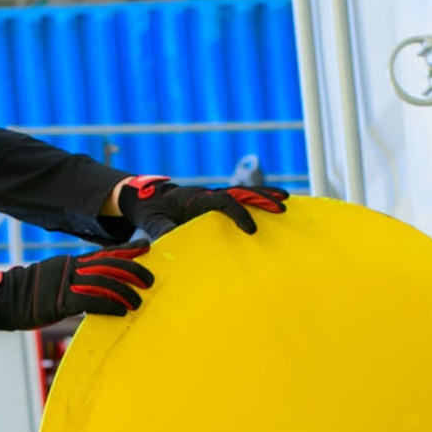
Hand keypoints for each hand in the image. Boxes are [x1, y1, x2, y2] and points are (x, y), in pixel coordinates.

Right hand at [0, 245, 154, 330]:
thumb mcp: (54, 281)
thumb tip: (91, 288)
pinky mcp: (61, 301)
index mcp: (71, 263)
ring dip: (125, 291)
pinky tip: (122, 311)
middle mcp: (71, 268)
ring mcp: (66, 283)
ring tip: (139, 301)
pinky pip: (91, 300)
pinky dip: (109, 305)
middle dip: (132, 270)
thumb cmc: (29, 294)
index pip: (104, 253)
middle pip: (109, 265)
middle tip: (150, 279)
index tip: (146, 247)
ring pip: (103, 282)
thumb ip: (74, 282)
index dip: (126, 250)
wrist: (4, 298)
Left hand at [116, 174, 288, 236]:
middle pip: (239, 192)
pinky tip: (272, 204)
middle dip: (261, 198)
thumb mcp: (152, 221)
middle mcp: (207, 194)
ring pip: (242, 192)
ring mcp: (211, 197)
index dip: (238, 214)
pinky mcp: (213, 203)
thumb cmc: (149, 210)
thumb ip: (162, 229)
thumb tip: (172, 239)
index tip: (252, 229)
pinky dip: (255, 199)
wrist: (145, 196)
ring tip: (285, 201)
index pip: (222, 202)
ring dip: (263, 195)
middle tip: (282, 206)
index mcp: (195, 198)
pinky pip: (238, 199)